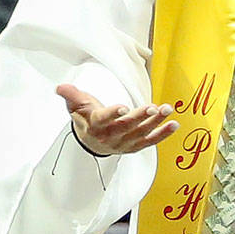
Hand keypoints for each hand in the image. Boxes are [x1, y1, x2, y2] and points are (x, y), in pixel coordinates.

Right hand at [56, 83, 178, 156]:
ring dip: (155, 122)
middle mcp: (109, 137)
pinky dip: (163, 134)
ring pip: (140, 134)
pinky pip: (150, 142)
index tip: (123, 107)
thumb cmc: (87, 117)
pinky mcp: (135, 146)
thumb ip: (72, 95)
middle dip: (140, 117)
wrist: (92, 141)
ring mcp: (123, 143)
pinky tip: (174, 124)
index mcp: (94, 126)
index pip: (103, 120)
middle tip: (153, 106)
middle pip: (125, 127)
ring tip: (167, 109)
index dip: (113, 114)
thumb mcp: (77, 105)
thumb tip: (60, 87)